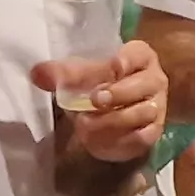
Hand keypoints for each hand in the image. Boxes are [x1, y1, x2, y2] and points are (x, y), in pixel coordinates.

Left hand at [47, 41, 168, 163]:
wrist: (112, 110)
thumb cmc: (99, 83)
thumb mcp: (82, 74)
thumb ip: (63, 73)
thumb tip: (37, 74)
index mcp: (139, 56)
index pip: (137, 54)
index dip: (125, 61)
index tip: (114, 66)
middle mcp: (154, 79)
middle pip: (143, 85)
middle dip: (118, 94)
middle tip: (94, 101)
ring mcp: (157, 107)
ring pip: (143, 114)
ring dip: (112, 121)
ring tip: (85, 125)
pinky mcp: (153, 132)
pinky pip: (141, 138)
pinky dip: (119, 141)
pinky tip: (98, 141)